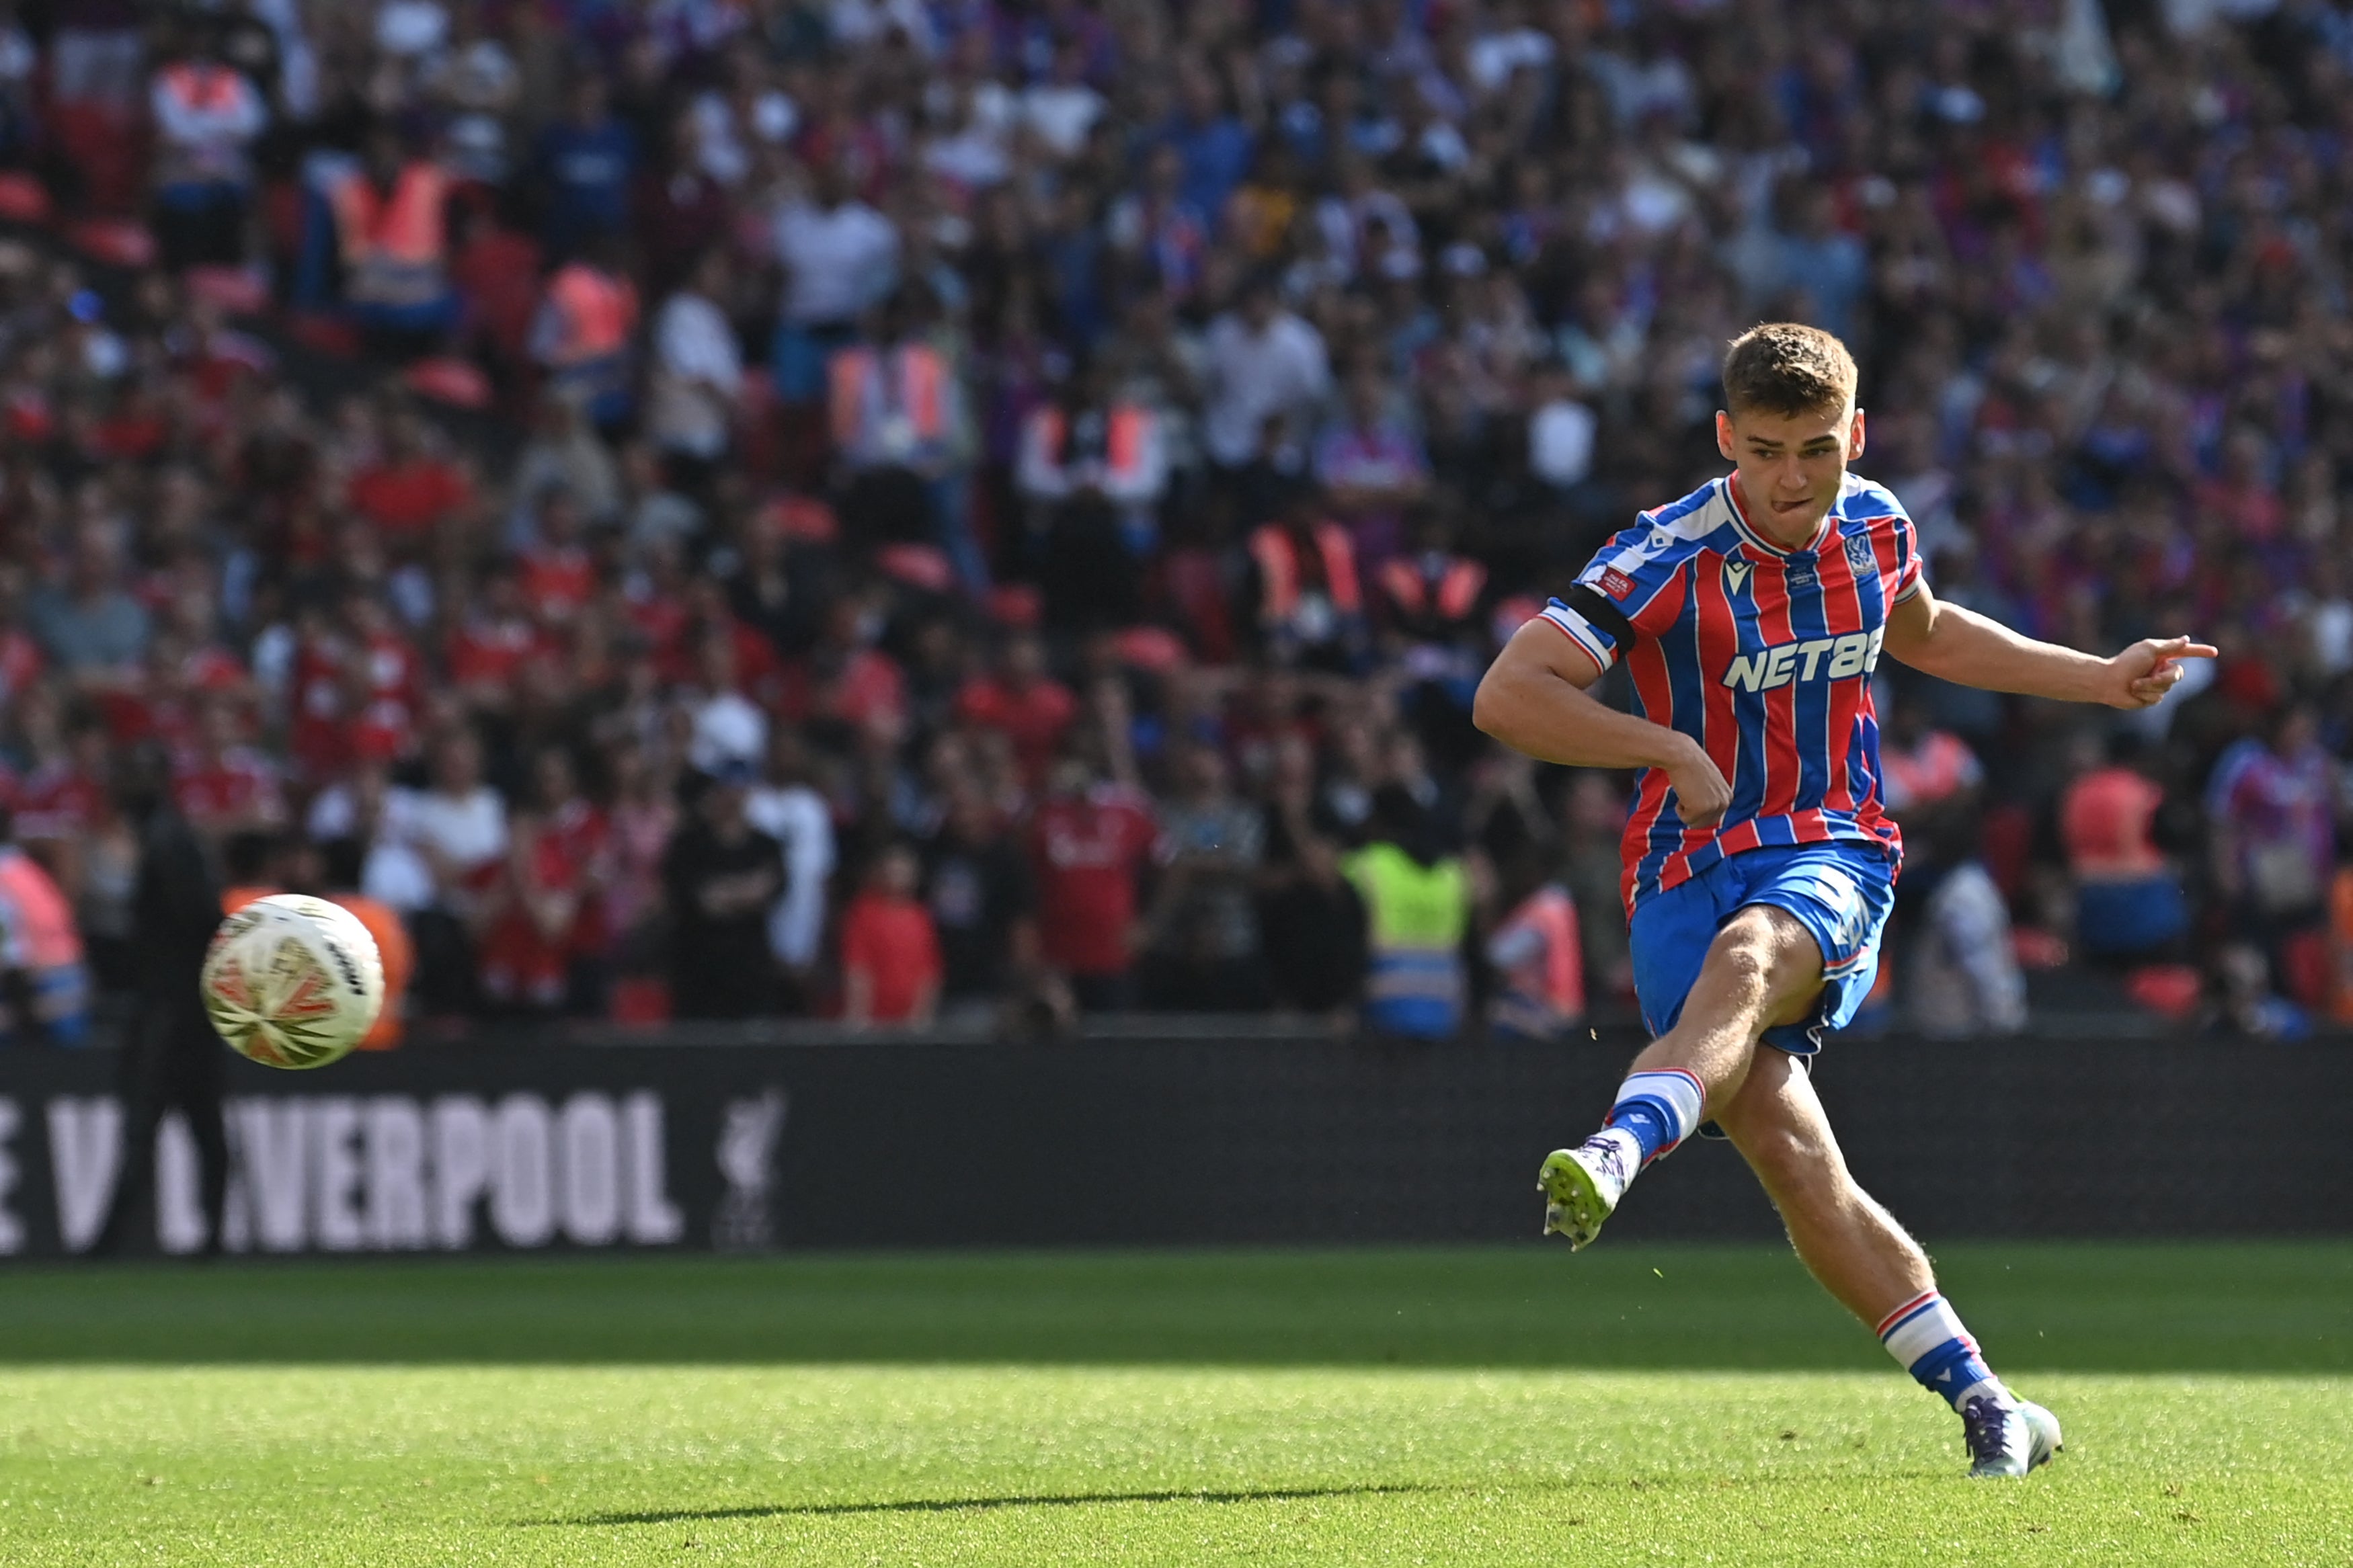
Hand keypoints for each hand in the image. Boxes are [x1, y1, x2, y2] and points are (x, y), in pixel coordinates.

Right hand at [1664, 734, 1732, 830]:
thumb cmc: (1692, 765)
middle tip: (1688, 793)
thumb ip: (1712, 796)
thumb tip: (1706, 813)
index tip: (1694, 792)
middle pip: (1705, 823)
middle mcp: (1724, 803)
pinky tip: (1683, 791)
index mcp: (1728, 797)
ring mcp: (1713, 806)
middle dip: (1692, 812)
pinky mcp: (1700, 809)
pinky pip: (1686, 819)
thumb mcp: (1710, 782)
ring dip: (1686, 810)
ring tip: (1686, 792)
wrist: (1683, 756)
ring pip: (1695, 823)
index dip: (1698, 808)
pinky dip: (1679, 808)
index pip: (1713, 817)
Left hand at [2103, 635, 2218, 708]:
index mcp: (2161, 655)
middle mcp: (2161, 669)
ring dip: (2151, 685)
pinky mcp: (2150, 697)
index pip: (2185, 653)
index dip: (2200, 652)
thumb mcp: (2149, 650)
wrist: (2107, 682)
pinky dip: (2146, 694)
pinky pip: (2158, 698)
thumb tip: (2186, 639)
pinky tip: (2134, 691)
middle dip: (2163, 676)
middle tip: (2149, 675)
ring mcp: (2156, 684)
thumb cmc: (2126, 663)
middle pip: (2178, 674)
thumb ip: (2170, 646)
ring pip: (2167, 687)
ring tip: (2135, 683)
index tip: (2214, 652)